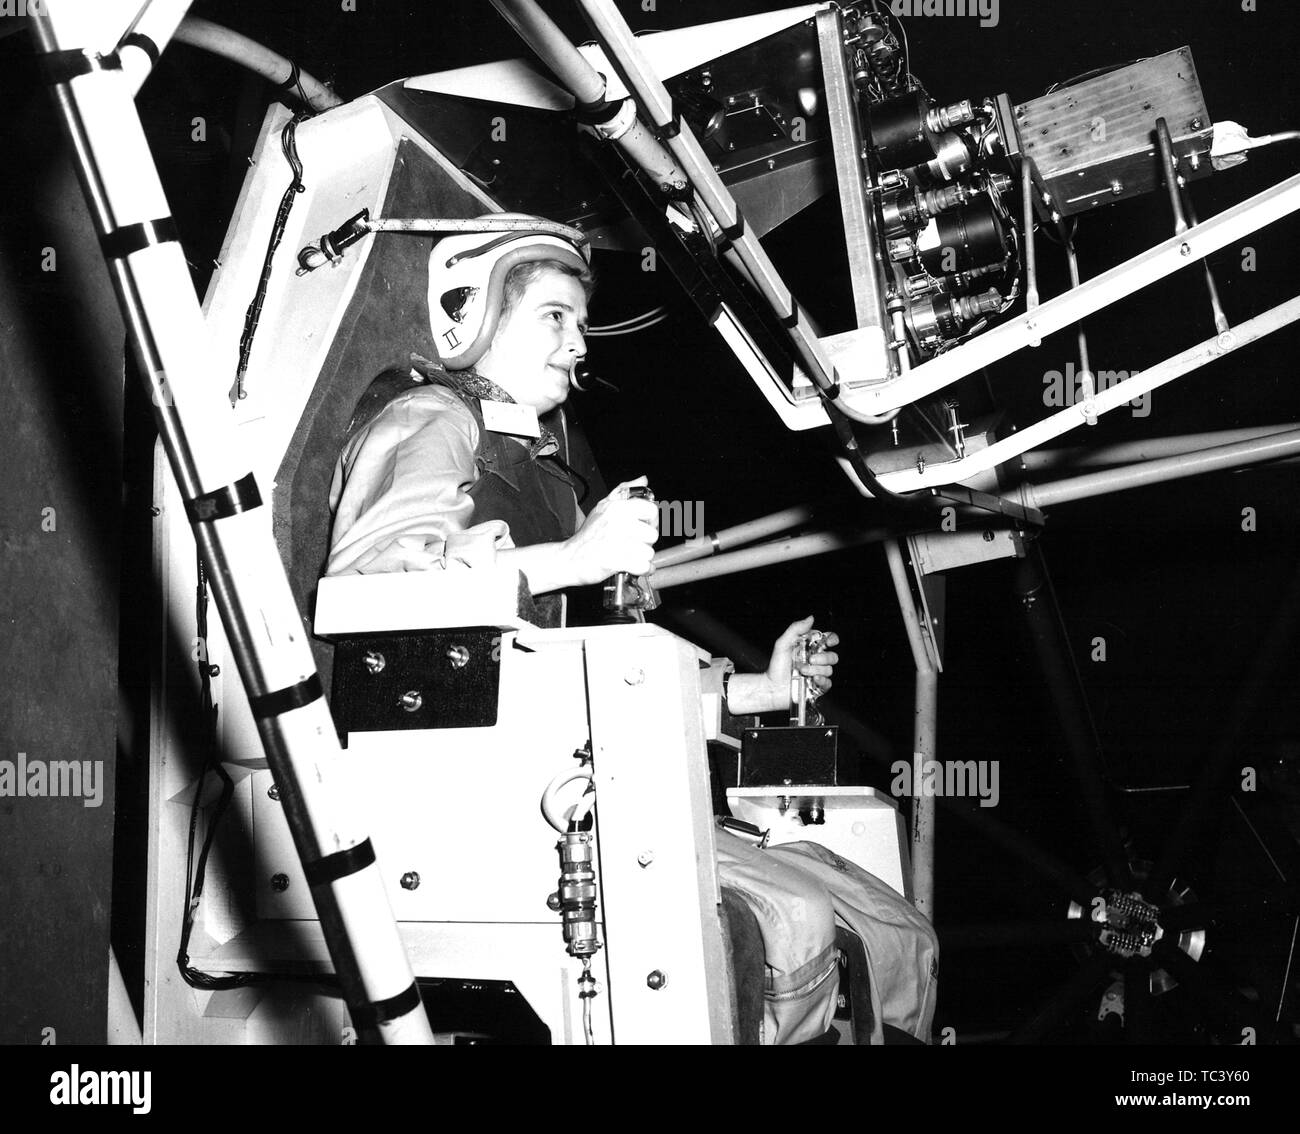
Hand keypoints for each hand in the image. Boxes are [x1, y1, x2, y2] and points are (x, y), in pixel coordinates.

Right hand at [558, 476, 658, 585]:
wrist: (570, 558)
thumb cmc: (588, 534)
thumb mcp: (603, 506)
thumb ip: (624, 491)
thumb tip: (643, 479)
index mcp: (617, 507)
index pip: (652, 510)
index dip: (650, 520)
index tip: (643, 526)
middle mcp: (618, 522)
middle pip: (653, 534)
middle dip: (645, 542)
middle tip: (631, 543)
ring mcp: (616, 542)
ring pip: (649, 552)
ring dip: (641, 557)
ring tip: (629, 555)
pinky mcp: (615, 561)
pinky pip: (643, 566)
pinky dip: (640, 569)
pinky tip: (632, 566)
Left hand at [725, 616, 840, 714]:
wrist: (772, 687)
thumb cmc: (776, 666)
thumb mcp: (782, 644)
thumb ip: (796, 629)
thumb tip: (811, 618)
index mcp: (810, 648)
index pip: (828, 641)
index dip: (832, 639)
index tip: (830, 641)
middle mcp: (815, 660)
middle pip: (832, 656)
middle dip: (823, 657)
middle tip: (810, 659)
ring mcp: (817, 673)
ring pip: (829, 670)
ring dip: (816, 669)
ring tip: (802, 671)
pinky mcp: (817, 687)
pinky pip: (828, 683)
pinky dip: (822, 680)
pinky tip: (813, 679)